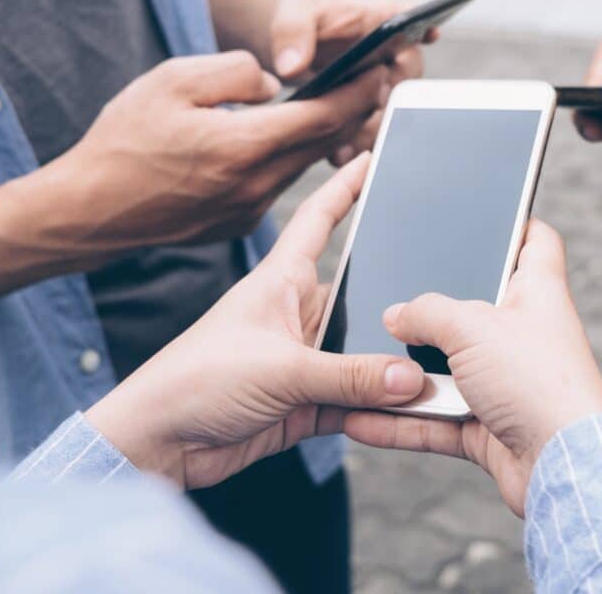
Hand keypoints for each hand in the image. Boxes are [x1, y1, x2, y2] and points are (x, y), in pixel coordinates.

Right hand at [48, 51, 389, 254]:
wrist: (89, 210)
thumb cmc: (123, 140)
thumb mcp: (171, 80)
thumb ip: (234, 72)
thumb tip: (275, 82)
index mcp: (242, 146)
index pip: (322, 117)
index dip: (356, 93)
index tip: (378, 73)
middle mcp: (254, 185)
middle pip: (323, 145)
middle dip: (352, 113)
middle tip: (372, 85)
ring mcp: (248, 210)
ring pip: (302, 166)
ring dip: (323, 138)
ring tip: (338, 107)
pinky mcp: (237, 224)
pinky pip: (277, 185)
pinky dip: (290, 161)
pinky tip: (289, 141)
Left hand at [85, 155, 425, 489]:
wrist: (157, 443)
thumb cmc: (194, 382)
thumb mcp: (281, 370)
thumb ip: (352, 375)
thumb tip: (410, 377)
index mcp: (282, 282)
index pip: (320, 220)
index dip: (347, 187)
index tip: (376, 158)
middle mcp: (297, 315)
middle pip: (360, 293)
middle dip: (397, 298)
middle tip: (444, 299)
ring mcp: (303, 360)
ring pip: (365, 353)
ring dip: (391, 366)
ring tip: (435, 370)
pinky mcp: (306, 402)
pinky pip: (358, 398)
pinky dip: (380, 407)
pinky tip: (406, 412)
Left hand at [267, 0, 429, 164]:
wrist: (286, 52)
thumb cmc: (298, 21)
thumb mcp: (292, 13)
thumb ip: (292, 32)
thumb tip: (291, 66)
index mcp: (384, 21)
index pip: (414, 21)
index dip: (425, 29)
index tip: (428, 33)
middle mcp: (393, 55)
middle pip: (408, 80)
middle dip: (392, 98)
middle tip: (373, 105)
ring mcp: (383, 86)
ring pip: (392, 113)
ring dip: (373, 130)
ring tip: (348, 143)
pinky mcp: (367, 112)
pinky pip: (372, 131)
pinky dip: (357, 145)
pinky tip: (337, 154)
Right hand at [342, 221, 601, 516]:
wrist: (563, 467)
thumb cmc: (539, 383)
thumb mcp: (472, 327)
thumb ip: (427, 312)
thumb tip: (396, 314)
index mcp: (536, 292)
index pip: (535, 241)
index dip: (515, 223)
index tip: (486, 216)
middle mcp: (523, 335)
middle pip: (473, 309)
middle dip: (430, 311)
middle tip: (387, 297)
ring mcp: (507, 382)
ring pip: (446, 370)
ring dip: (404, 376)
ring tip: (358, 366)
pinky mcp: (490, 426)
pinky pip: (435, 419)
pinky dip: (400, 422)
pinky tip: (360, 419)